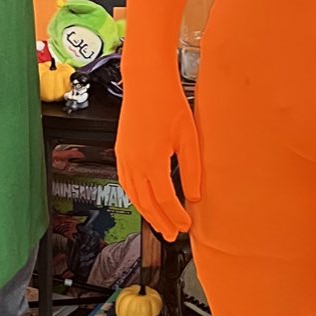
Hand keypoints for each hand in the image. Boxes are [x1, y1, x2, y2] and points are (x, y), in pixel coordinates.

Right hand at [116, 75, 202, 240]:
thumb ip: (192, 170)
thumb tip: (195, 195)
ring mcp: (124, 157)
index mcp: (152, 162)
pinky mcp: (121, 151)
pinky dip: (134, 198)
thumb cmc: (167, 102)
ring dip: (146, 213)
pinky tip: (142, 201)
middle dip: (160, 222)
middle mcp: (134, 163)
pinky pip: (125, 183)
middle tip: (171, 234)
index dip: (176, 216)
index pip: (165, 201)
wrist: (146, 81)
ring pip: (133, 196)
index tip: (185, 226)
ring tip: (158, 224)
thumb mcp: (188, 138)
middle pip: (147, 204)